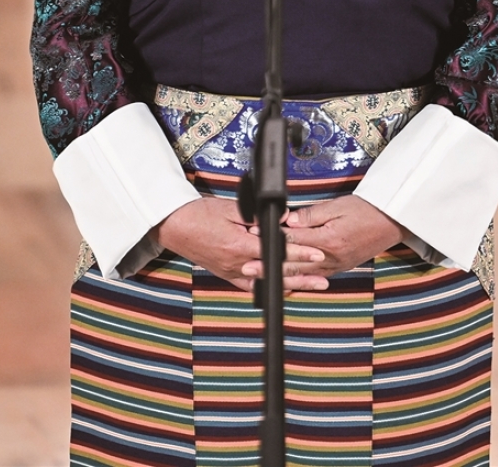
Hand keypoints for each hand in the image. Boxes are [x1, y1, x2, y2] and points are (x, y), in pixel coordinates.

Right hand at [154, 197, 327, 292]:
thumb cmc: (199, 214)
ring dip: (291, 284)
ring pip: (267, 282)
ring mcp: (231, 272)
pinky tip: (284, 289)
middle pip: (276, 271)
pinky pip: (251, 286)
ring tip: (312, 285)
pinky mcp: (226, 275)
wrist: (174, 226)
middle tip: (323, 275)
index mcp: (238, 245)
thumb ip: (257, 216)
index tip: (316, 254)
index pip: (276, 251)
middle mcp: (236, 263)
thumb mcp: (231, 208)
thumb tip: (282, 217)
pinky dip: (269, 288)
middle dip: (302, 273)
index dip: (299, 253)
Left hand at [262, 196, 403, 277]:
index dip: (272, 239)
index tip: (254, 238)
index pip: (293, 241)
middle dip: (268, 266)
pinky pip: (315, 277)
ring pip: (303, 274)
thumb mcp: (337, 206)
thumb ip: (311, 215)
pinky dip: (299, 280)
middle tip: (247, 267)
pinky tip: (287, 283)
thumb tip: (289, 221)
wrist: (392, 222)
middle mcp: (331, 257)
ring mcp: (336, 265)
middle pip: (294, 263)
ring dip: (280, 276)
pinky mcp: (340, 267)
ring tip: (260, 278)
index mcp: (329, 240)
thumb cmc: (366, 210)